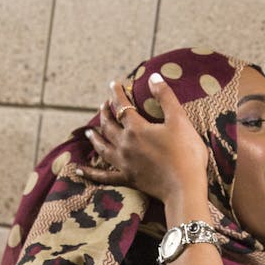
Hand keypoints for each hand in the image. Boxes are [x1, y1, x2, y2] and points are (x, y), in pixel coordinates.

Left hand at [81, 76, 209, 210]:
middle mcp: (125, 145)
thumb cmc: (186, 153)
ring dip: (95, 138)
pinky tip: (78, 171)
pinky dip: (90, 174)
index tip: (114, 84)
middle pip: (108, 126)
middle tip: (103, 105)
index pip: (122, 106)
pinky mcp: (128, 179)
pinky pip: (104, 177)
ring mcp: (124, 163)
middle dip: (105, 113)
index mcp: (136, 129)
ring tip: (88, 133)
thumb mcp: (179, 120)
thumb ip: (165, 97)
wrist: (185, 188)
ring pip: (102, 148)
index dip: (117, 93)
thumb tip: (153, 77)